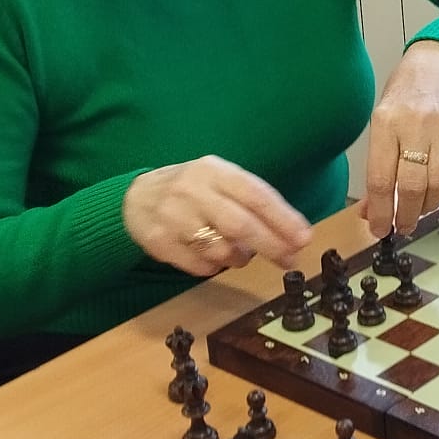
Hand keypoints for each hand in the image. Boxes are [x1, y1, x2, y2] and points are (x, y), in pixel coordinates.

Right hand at [123, 155, 313, 276]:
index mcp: (213, 171)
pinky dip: (215, 266)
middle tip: (291, 259)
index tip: (303, 237)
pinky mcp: (160, 244)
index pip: (255, 195)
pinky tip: (212, 255)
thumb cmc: (191, 190)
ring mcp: (173, 218)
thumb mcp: (219, 179)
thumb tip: (291, 233)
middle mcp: (192, 191)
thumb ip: (251, 200)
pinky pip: (201, 266)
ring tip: (241, 252)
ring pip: (221, 250)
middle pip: (240, 224)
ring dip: (240, 257)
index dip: (283, 218)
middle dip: (271, 245)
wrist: (134, 199)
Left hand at [363, 40, 438, 237]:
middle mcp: (416, 124)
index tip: (379, 229)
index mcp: (386, 122)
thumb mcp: (381, 124)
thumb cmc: (405, 97)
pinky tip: (437, 189)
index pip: (381, 178)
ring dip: (427, 206)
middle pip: (411, 185)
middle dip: (405, 215)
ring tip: (418, 209)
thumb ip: (378, 166)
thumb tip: (371, 211)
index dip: (380, 211)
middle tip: (401, 226)